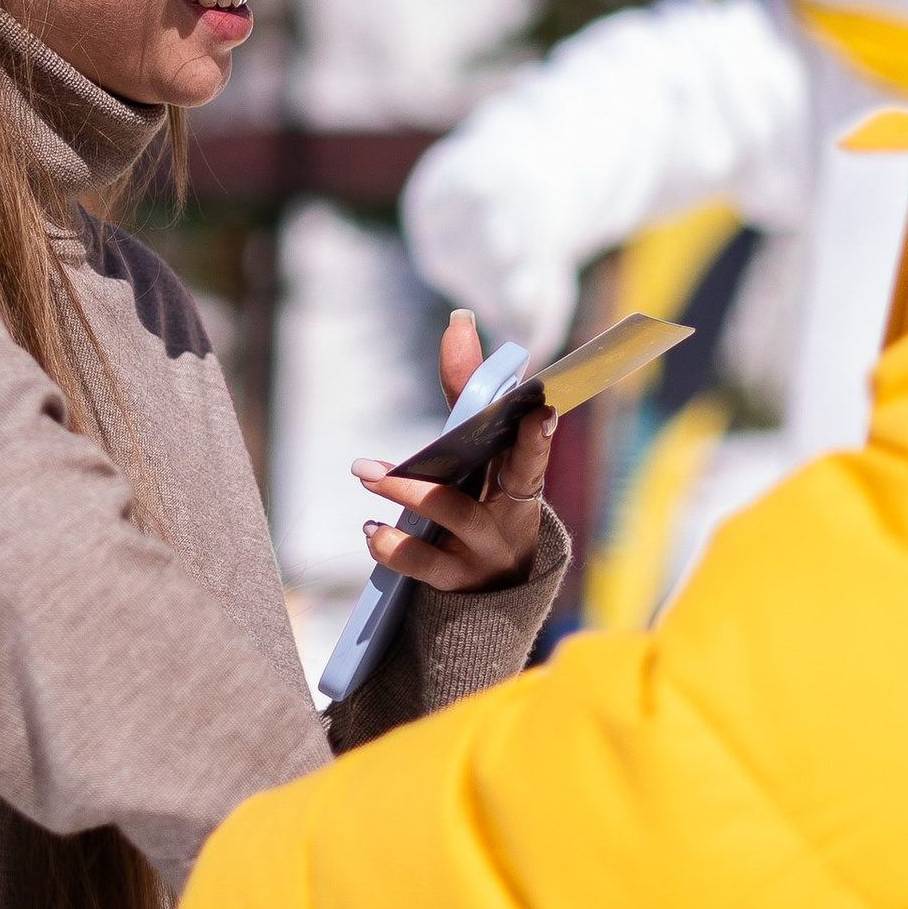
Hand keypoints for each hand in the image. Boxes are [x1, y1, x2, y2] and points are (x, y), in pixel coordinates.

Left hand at [351, 310, 554, 595]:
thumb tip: (459, 320)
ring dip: (405, 491)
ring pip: (451, 516)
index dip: (537, 436)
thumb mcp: (479, 450)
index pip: (532, 457)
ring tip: (366, 472)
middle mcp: (510, 516)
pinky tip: (371, 529)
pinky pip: (424, 564)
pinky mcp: (456, 581)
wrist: (495, 588)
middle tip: (399, 453)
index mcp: (521, 480)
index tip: (541, 410)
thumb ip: (467, 388)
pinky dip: (393, 545)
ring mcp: (484, 552)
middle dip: (447, 468)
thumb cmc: (485, 495)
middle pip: (483, 492)